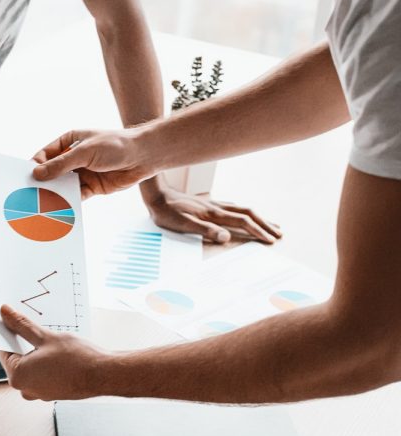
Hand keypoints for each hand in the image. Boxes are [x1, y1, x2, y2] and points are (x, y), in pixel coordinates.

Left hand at [0, 305, 106, 400]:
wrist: (103, 374)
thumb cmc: (76, 358)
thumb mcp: (45, 336)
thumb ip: (22, 326)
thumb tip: (5, 314)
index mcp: (18, 376)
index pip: (4, 350)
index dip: (8, 333)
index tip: (12, 321)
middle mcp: (26, 389)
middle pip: (17, 359)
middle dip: (22, 343)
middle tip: (32, 326)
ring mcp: (40, 393)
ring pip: (31, 367)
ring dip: (36, 352)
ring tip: (49, 339)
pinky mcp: (53, 393)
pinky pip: (42, 374)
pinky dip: (45, 362)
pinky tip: (57, 351)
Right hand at [33, 128, 146, 197]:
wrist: (142, 157)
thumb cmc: (115, 145)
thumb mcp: (84, 152)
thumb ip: (60, 164)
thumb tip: (37, 173)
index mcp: (69, 142)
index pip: (46, 155)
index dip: (35, 166)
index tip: (26, 177)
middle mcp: (73, 157)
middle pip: (52, 172)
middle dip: (42, 182)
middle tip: (29, 194)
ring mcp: (82, 173)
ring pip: (62, 185)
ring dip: (54, 194)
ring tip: (41, 204)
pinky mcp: (91, 187)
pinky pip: (75, 196)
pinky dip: (68, 202)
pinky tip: (59, 208)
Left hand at [142, 179, 281, 244]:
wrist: (156, 195)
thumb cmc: (167, 212)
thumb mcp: (183, 224)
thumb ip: (205, 230)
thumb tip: (226, 238)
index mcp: (213, 214)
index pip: (242, 222)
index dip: (258, 231)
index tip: (270, 240)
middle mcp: (217, 207)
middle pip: (248, 213)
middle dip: (265, 224)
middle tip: (279, 233)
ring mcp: (213, 204)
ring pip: (242, 209)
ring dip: (258, 217)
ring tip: (270, 224)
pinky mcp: (208, 204)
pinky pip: (233, 208)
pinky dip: (245, 213)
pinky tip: (245, 215)